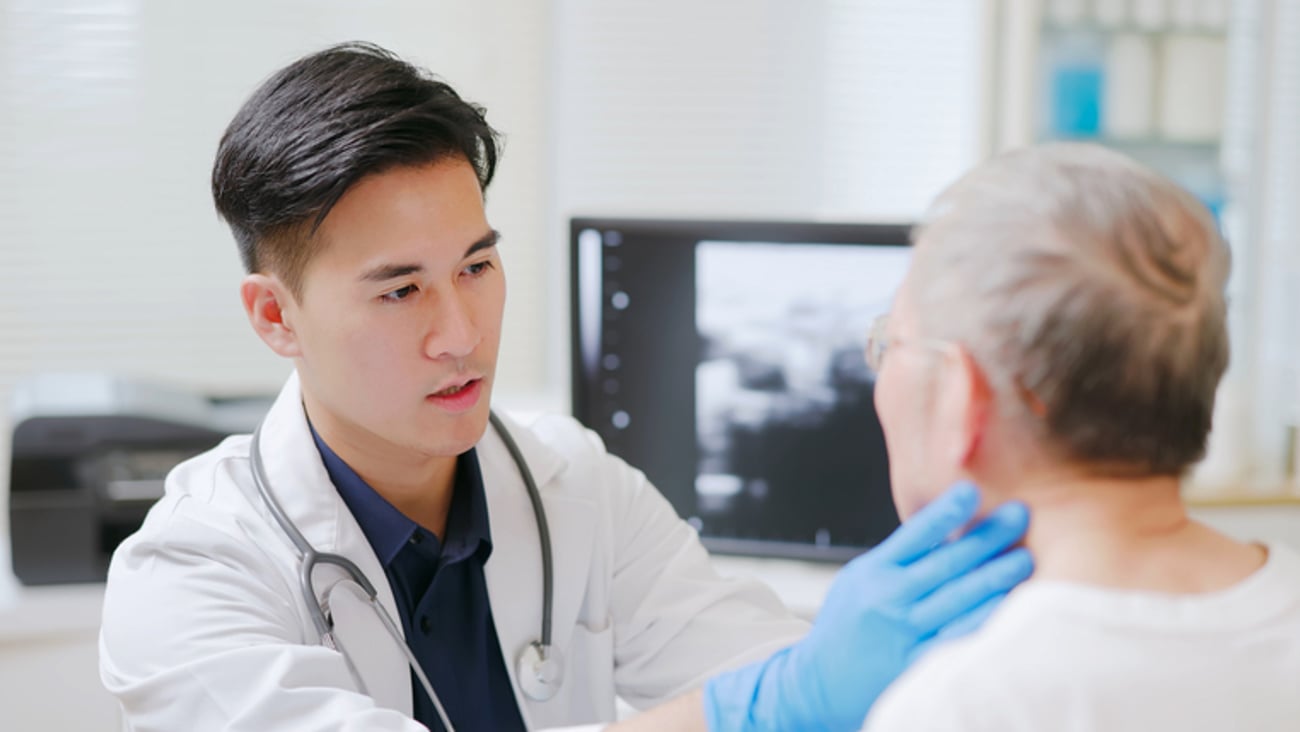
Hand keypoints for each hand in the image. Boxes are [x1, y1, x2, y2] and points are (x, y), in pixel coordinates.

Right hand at [702, 481, 1031, 731]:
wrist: (817, 684)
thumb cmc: (844, 626)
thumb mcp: (859, 580)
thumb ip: (898, 559)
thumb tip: (946, 528)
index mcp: (873, 572)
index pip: (915, 534)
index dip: (945, 510)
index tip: (972, 490)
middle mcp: (888, 600)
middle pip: (946, 563)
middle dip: (986, 537)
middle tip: (1020, 514)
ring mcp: (903, 634)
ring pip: (957, 600)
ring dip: (995, 577)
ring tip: (1025, 558)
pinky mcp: (916, 666)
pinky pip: (956, 640)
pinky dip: (982, 622)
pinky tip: (1007, 608)